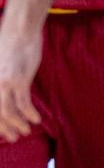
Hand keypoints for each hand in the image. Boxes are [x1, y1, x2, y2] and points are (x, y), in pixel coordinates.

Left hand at [0, 21, 42, 141]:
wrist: (19, 29)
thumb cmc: (9, 42)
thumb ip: (0, 77)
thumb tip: (4, 89)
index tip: (3, 131)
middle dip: (4, 128)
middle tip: (13, 137)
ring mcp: (3, 83)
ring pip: (7, 113)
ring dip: (17, 125)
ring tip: (25, 132)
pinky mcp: (18, 80)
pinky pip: (23, 103)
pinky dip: (29, 114)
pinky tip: (36, 120)